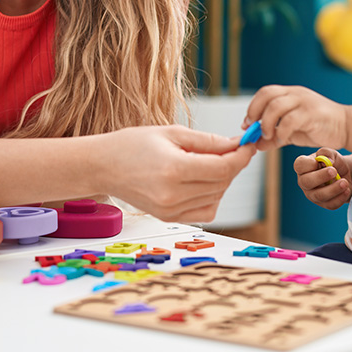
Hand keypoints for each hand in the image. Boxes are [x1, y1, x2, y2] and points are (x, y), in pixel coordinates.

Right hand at [101, 125, 255, 222]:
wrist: (103, 166)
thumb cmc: (132, 145)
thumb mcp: (171, 133)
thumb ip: (207, 141)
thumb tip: (236, 145)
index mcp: (173, 169)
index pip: (223, 168)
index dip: (241, 156)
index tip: (248, 145)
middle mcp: (172, 195)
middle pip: (222, 183)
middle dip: (234, 165)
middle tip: (232, 148)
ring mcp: (170, 210)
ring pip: (217, 197)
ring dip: (222, 180)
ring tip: (210, 162)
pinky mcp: (168, 218)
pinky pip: (205, 211)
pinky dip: (212, 197)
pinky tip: (202, 181)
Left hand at [242, 85, 347, 150]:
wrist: (346, 127)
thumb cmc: (319, 127)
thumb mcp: (291, 133)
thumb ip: (274, 136)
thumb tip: (256, 144)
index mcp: (290, 94)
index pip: (265, 92)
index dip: (252, 108)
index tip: (247, 124)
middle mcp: (295, 94)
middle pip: (267, 94)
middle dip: (255, 112)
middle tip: (254, 129)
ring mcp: (304, 102)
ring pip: (276, 106)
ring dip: (266, 123)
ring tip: (268, 136)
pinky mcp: (311, 113)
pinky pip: (289, 120)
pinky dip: (281, 132)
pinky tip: (282, 140)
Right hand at [294, 149, 351, 209]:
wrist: (347, 174)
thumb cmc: (334, 162)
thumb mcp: (332, 154)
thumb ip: (327, 153)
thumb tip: (328, 161)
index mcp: (303, 167)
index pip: (299, 165)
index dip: (309, 164)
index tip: (322, 162)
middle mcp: (305, 182)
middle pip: (306, 182)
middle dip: (321, 177)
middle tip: (334, 171)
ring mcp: (313, 194)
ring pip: (319, 195)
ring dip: (333, 189)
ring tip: (345, 182)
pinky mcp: (324, 204)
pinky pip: (330, 204)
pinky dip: (340, 198)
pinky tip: (347, 190)